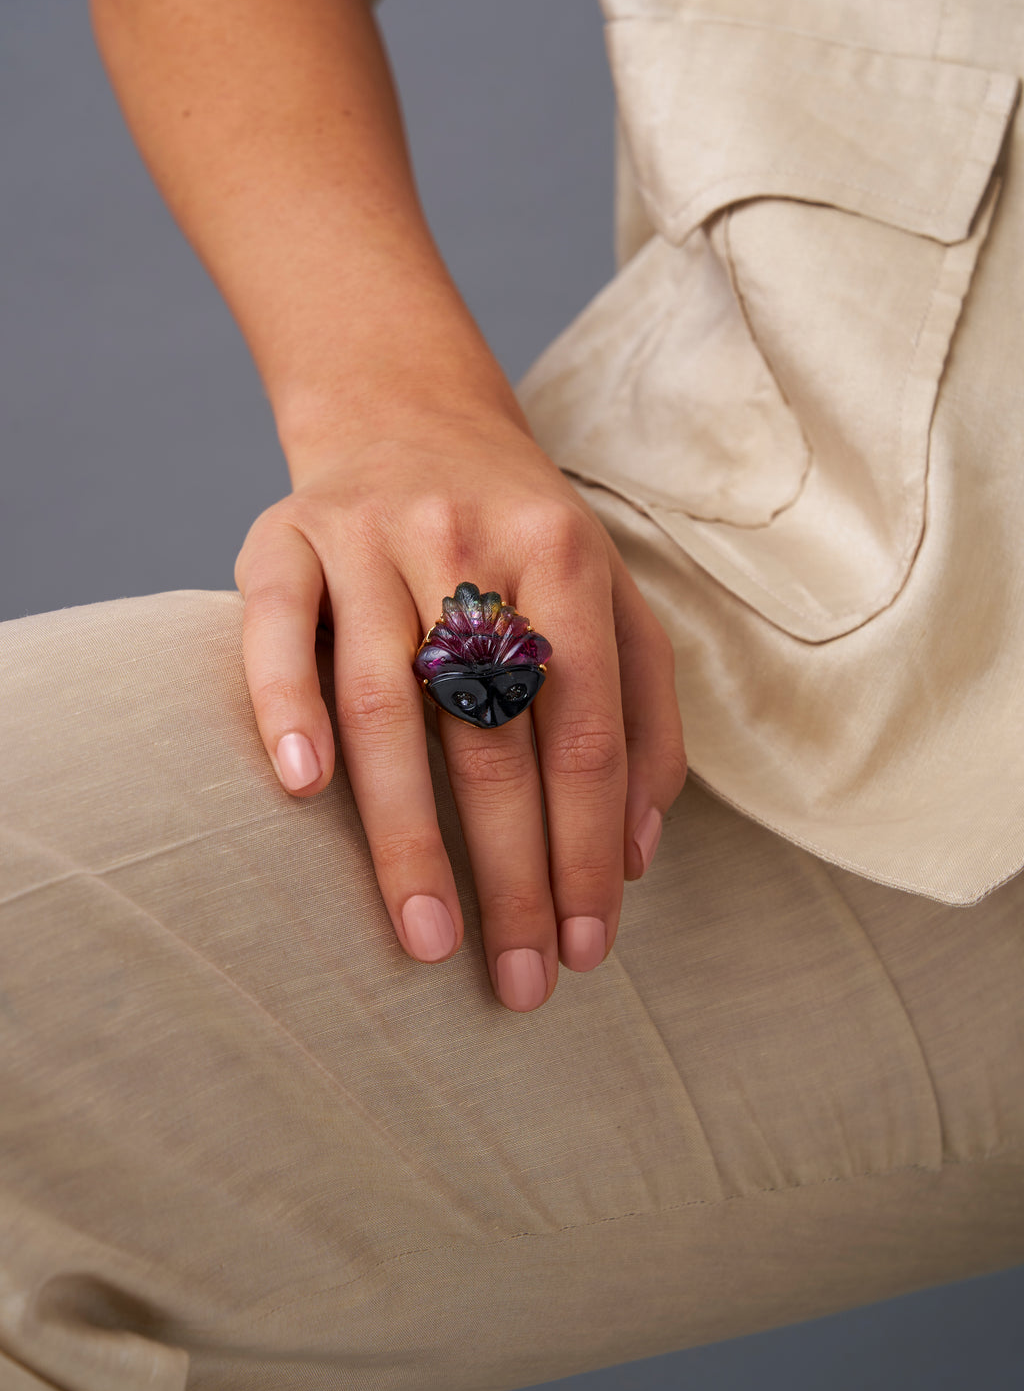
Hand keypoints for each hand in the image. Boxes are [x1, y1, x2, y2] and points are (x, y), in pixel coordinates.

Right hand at [234, 403, 685, 1011]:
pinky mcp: (283, 537)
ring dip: (406, 833)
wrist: (409, 411)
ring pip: (387, 699)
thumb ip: (644, 715)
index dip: (588, 847)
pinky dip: (285, 703)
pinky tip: (300, 788)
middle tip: (521, 979)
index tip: (589, 947)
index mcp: (566, 559)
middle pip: (494, 733)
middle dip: (512, 872)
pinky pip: (278, 628)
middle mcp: (470, 544)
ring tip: (425, 939)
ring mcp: (369, 537)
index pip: (584, 730)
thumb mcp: (611, 598)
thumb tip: (637, 853)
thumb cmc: (521, 535)